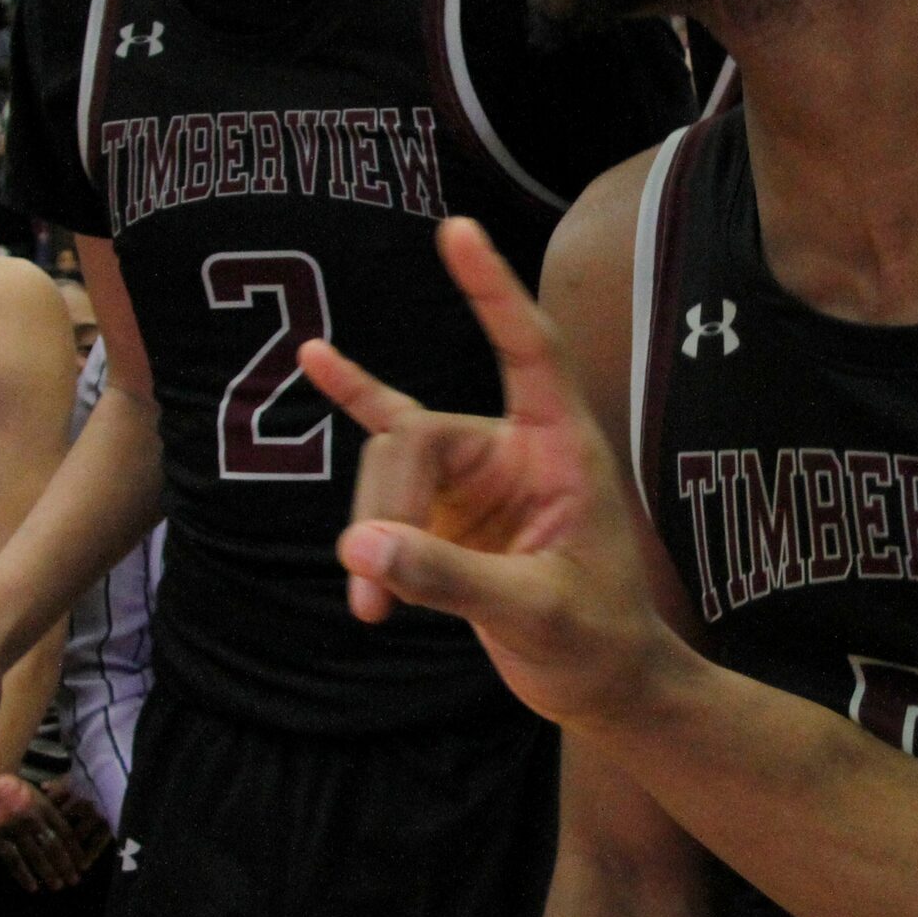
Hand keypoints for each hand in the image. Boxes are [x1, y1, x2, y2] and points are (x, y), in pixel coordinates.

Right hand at [0, 778, 105, 891]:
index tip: (83, 865)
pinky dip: (22, 874)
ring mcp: (15, 828)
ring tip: (57, 886)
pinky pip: (12, 859)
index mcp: (45, 807)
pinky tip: (31, 887)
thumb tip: (78, 819)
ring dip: (47, 872)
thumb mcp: (38, 793)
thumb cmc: (15, 790)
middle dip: (65, 865)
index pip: (65, 832)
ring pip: (35, 854)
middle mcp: (33, 818)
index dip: (75, 850)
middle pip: (53, 845)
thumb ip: (55, 807)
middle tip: (74, 881)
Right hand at [296, 217, 690, 729]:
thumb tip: (360, 548)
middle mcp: (517, 447)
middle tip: (371, 593)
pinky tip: (313, 360)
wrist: (604, 686)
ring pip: (390, 464)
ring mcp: (477, 474)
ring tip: (367, 607)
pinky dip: (353, 410)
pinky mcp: (444, 507)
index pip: (528, 350)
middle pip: (418, 436)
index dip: (494, 291)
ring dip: (370, 532)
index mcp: (563, 448)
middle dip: (386, 508)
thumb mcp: (533, 614)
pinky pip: (385, 461)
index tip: (458, 230)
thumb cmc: (596, 643)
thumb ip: (450, 577)